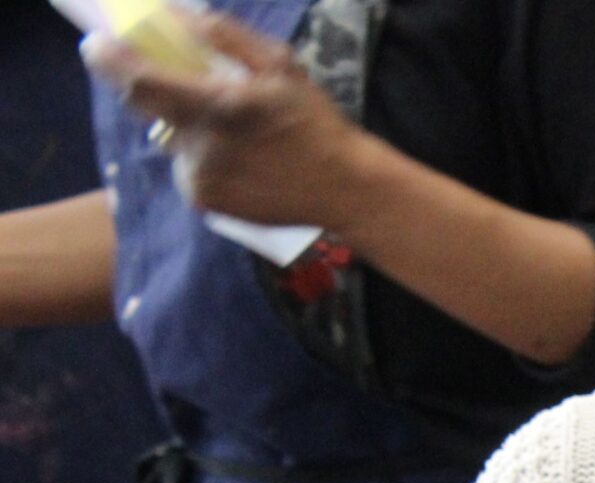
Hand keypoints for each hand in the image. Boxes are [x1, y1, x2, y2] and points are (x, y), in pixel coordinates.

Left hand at [84, 11, 382, 232]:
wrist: (345, 190)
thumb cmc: (315, 123)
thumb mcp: (282, 66)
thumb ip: (227, 37)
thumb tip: (176, 19)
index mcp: (218, 107)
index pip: (139, 82)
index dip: (108, 61)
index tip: (98, 46)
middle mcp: (200, 146)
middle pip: (149, 109)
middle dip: (158, 90)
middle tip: (192, 87)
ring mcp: (200, 178)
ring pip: (171, 139)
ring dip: (189, 128)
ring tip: (236, 134)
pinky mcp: (205, 201)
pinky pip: (187, 167)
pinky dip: (202, 157)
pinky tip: (240, 161)